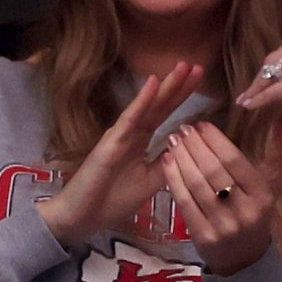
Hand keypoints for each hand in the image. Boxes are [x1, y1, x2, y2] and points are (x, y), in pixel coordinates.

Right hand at [37, 62, 201, 246]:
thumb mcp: (150, 183)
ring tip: (183, 67)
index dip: (181, 97)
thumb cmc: (111, 200)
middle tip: (197, 64)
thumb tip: (189, 146)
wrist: (81, 217)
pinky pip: (130, 119)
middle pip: (159, 105)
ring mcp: (120, 136)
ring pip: (147, 107)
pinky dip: (142, 101)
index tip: (200, 78)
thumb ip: (168, 164)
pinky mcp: (110, 143)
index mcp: (141, 142)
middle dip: (178, 85)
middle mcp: (132, 133)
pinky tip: (153, 82)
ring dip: (165, 86)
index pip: (165, 115)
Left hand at [160, 117, 281, 275]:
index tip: (201, 124)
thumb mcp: (271, 185)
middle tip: (182, 128)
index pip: (235, 161)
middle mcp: (244, 210)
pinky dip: (174, 179)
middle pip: (213, 171)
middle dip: (195, 146)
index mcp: (263, 195)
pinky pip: (184, 201)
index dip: (215, 140)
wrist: (245, 260)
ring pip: (197, 184)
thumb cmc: (256, 213)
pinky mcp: (202, 236)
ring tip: (172, 141)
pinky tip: (167, 162)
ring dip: (181, 159)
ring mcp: (222, 225)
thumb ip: (279, 153)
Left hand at [236, 26, 281, 157]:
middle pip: (277, 57)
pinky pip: (271, 92)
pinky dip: (257, 100)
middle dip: (263, 74)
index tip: (271, 73)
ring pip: (271, 75)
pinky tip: (249, 105)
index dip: (278, 62)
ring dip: (257, 88)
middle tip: (253, 87)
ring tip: (249, 98)